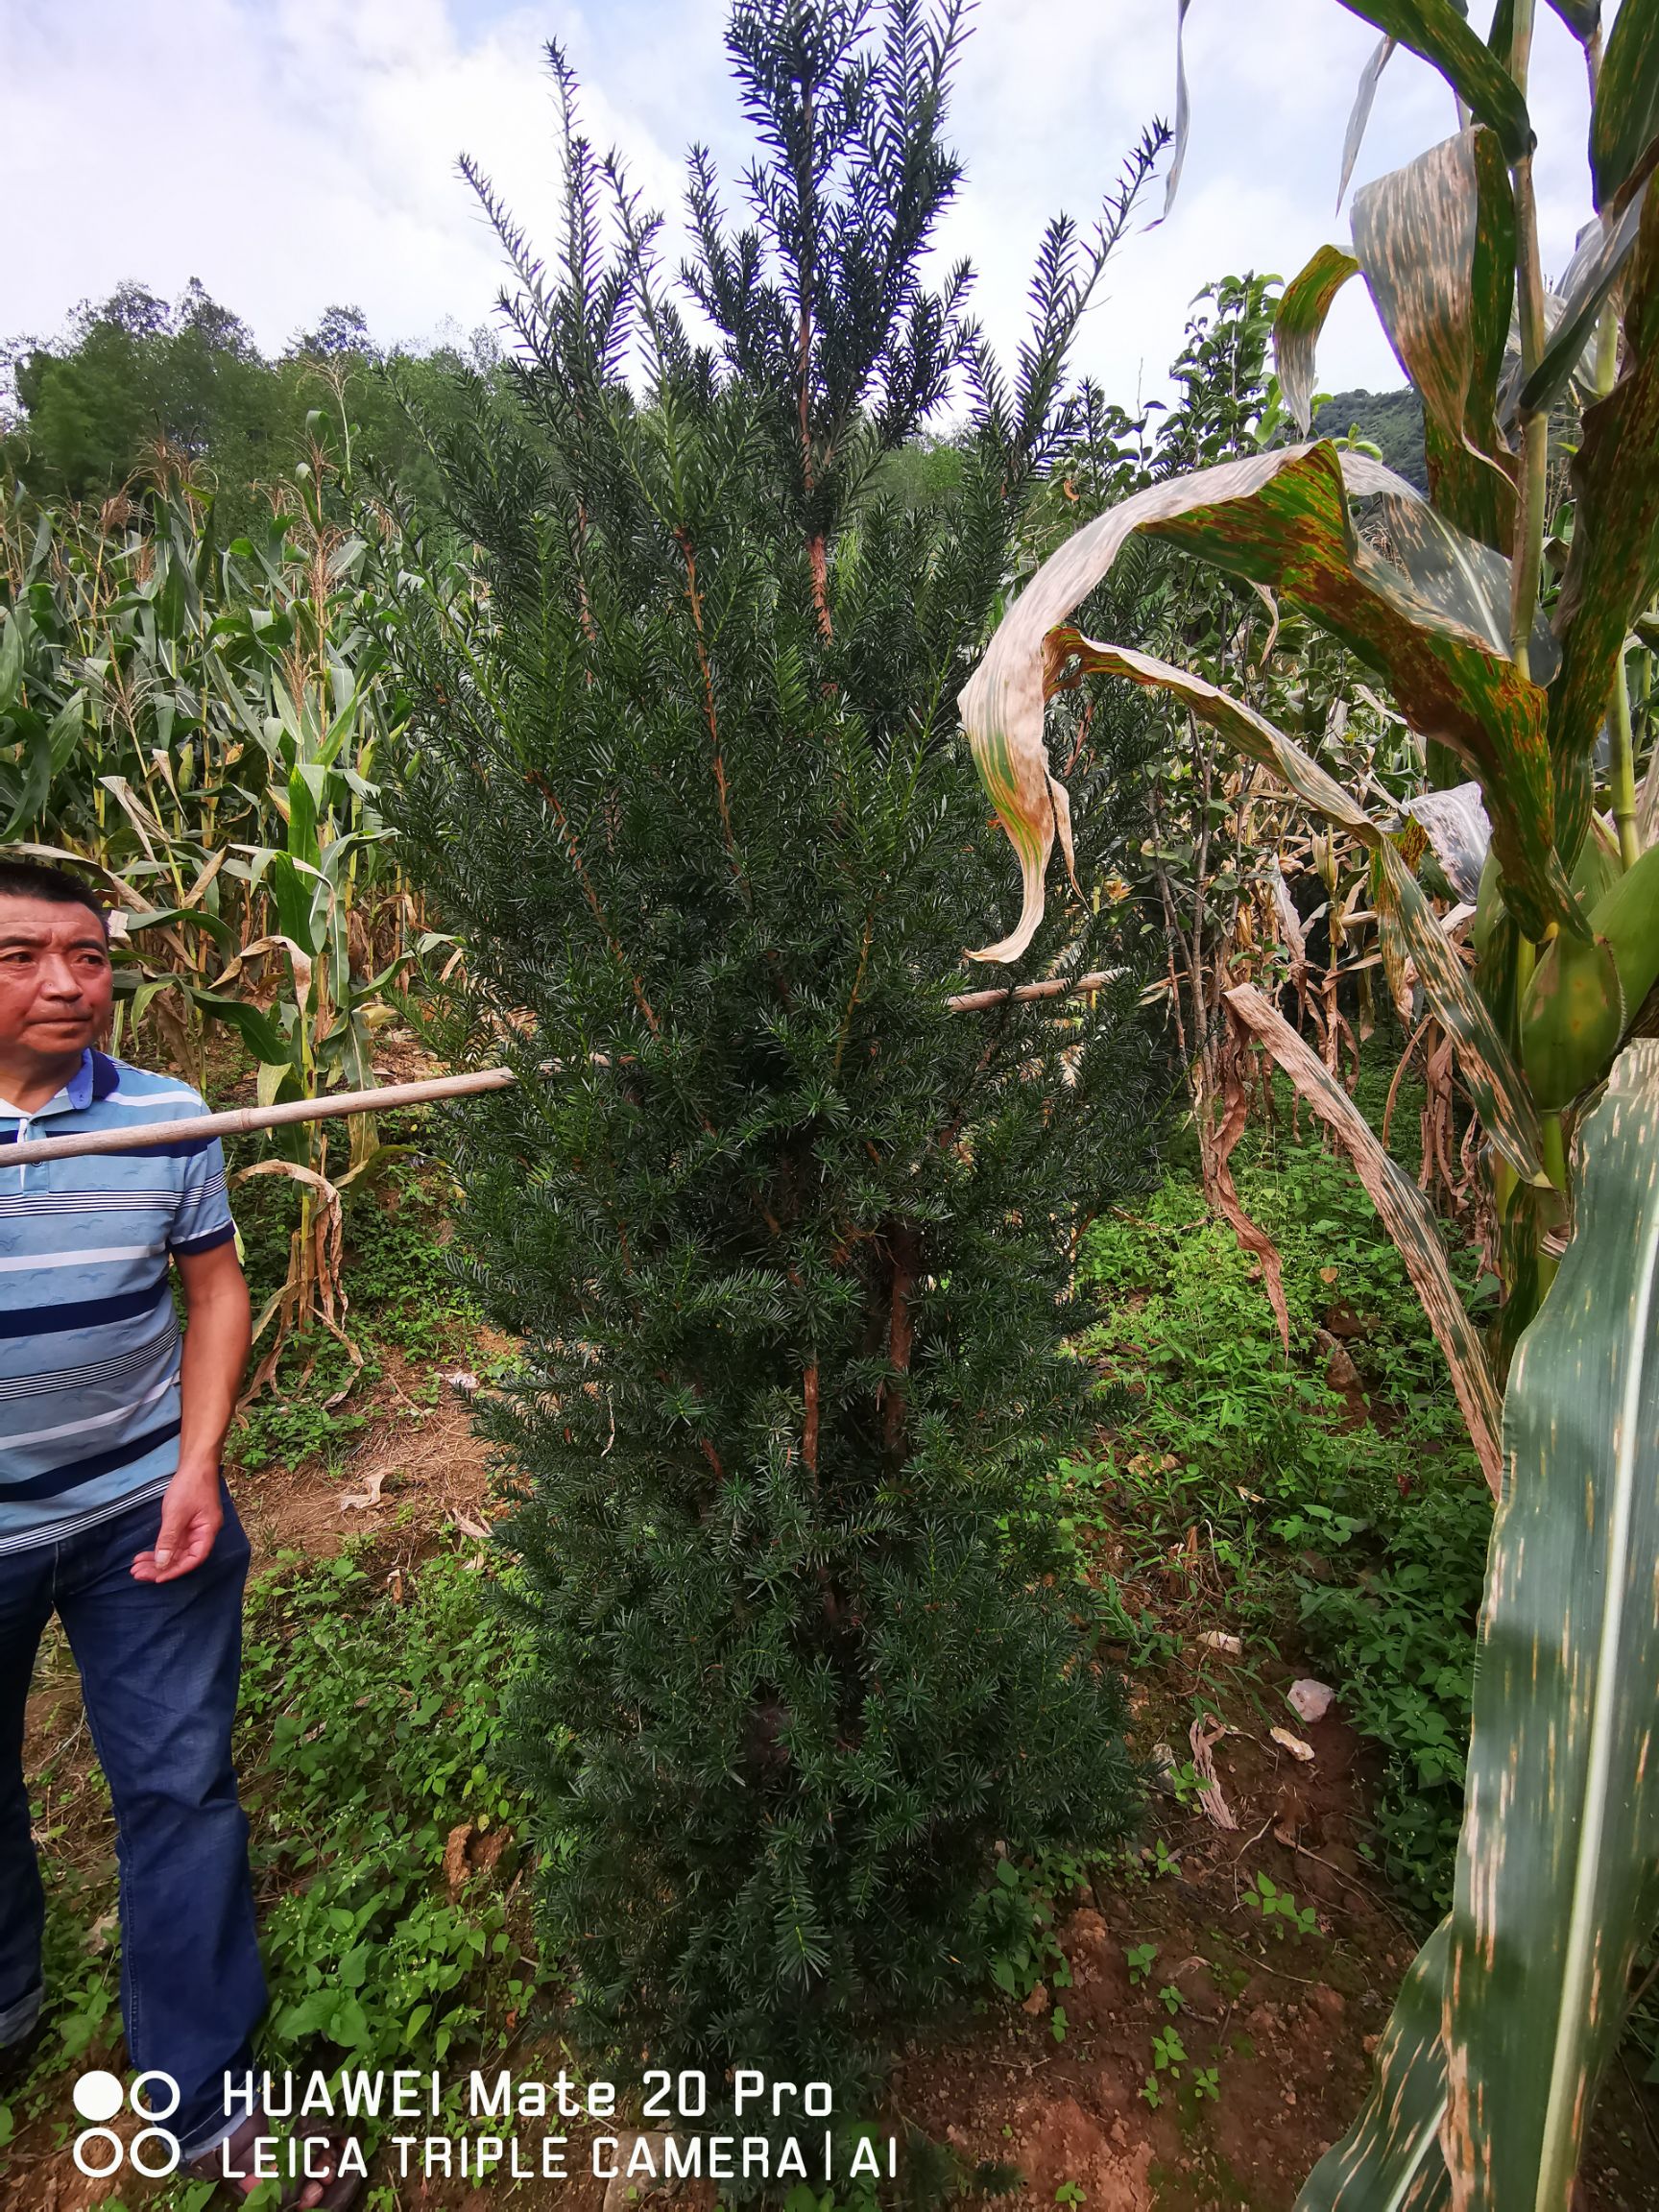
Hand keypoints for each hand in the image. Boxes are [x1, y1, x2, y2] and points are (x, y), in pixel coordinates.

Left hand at [130, 1465, 222, 1582]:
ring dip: (157, 1560)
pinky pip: (173, 1542)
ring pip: (176, 1551)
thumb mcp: (176, 1513)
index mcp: (208, 1532)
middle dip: (160, 1567)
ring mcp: (194, 1529)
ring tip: (136, 1568)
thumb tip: (162, 1564)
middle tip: (137, 1574)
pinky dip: (159, 1549)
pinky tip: (145, 1554)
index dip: (176, 1571)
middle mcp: (203, 1533)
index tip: (157, 1578)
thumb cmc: (189, 1486)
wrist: (195, 1464)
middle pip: (183, 1558)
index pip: (194, 1559)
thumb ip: (169, 1540)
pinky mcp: (186, 1524)